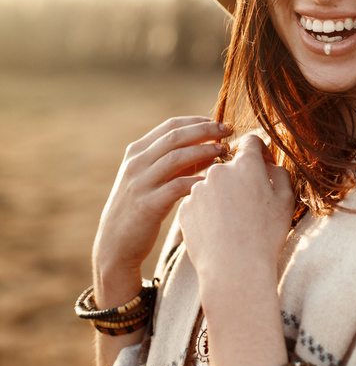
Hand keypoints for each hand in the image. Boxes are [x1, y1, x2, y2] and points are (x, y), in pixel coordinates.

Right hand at [93, 117, 230, 304]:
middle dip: (205, 130)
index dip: (199, 122)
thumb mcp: (155, 179)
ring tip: (225, 150)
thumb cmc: (143, 208)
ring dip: (204, 151)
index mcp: (137, 152)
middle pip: (175, 136)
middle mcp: (136, 163)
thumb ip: (178, 162)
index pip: (171, 126)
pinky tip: (214, 180)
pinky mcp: (147, 205)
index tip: (221, 123)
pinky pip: (177, 186)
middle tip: (229, 130)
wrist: (115, 244)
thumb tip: (214, 146)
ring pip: (176, 157)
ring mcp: (140, 183)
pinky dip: (198, 180)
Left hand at [178, 134, 294, 293]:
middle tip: (252, 202)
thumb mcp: (285, 202)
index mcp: (245, 165)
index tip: (264, 164)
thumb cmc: (265, 235)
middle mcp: (217, 171)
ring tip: (235, 222)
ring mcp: (197, 190)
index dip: (260, 151)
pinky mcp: (184, 209)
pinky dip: (209, 212)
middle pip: (230, 165)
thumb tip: (269, 165)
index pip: (251, 142)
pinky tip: (220, 231)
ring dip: (223, 196)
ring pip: (213, 185)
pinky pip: (199, 204)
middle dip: (240, 178)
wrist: (234, 269)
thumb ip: (280, 174)